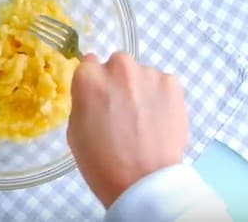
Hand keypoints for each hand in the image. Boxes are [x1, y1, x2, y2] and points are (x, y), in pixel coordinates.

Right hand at [67, 52, 187, 207]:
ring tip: (144, 119)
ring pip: (142, 74)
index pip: (89, 64)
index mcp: (88, 77)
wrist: (143, 182)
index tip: (101, 99)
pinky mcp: (172, 84)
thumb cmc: (101, 162)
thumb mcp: (75, 129)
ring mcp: (148, 73)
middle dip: (119, 81)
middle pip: (117, 64)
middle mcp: (118, 67)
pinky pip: (163, 84)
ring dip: (141, 89)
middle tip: (123, 109)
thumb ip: (84, 100)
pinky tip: (159, 119)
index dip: (95, 83)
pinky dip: (161, 97)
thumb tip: (95, 92)